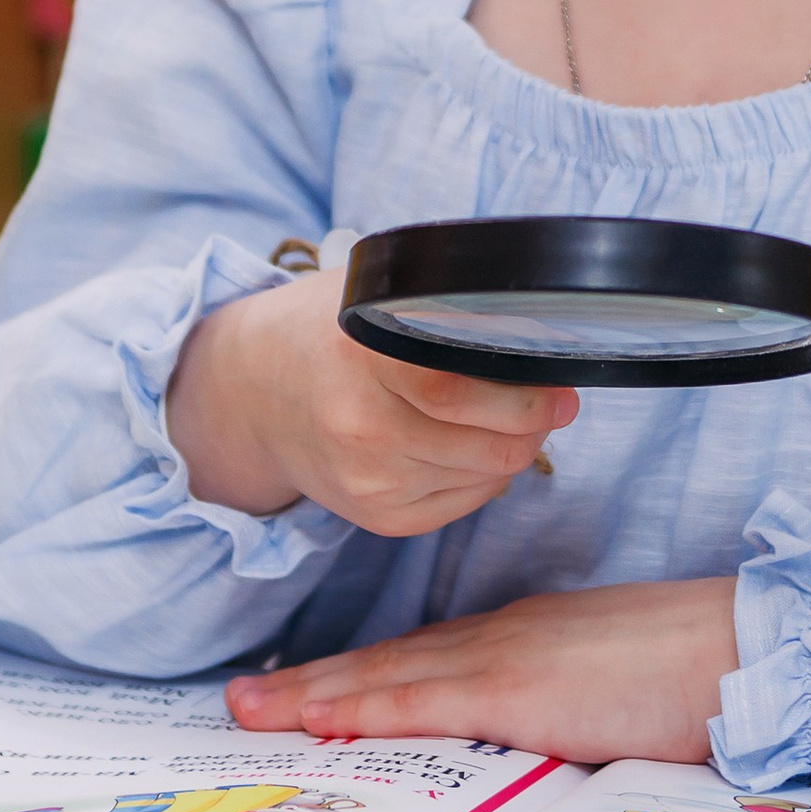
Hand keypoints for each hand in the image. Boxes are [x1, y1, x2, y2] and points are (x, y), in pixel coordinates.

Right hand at [166, 264, 574, 538]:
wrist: (250, 393)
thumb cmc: (324, 333)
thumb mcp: (370, 295)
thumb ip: (439, 310)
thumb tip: (535, 337)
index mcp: (359, 358)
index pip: (461, 389)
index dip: (526, 395)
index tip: (561, 385)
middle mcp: (360, 426)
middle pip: (486, 443)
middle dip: (536, 425)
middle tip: (552, 402)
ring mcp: (366, 479)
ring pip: (483, 477)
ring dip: (513, 450)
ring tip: (509, 419)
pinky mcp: (375, 516)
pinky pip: (462, 504)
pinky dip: (485, 478)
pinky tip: (473, 448)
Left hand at [226, 574, 740, 764]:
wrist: (749, 648)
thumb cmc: (707, 675)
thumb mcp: (622, 694)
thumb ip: (574, 714)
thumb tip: (547, 758)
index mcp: (532, 638)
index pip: (427, 657)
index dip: (363, 674)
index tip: (311, 689)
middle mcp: (506, 636)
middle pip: (389, 663)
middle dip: (314, 683)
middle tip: (241, 699)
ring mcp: (507, 659)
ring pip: (387, 677)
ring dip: (313, 694)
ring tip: (249, 709)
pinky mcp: (517, 691)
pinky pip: (420, 703)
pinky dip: (362, 707)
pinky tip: (314, 716)